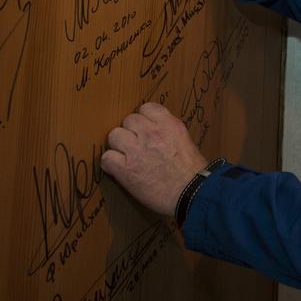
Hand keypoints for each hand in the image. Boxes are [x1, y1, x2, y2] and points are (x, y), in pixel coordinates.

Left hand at [101, 102, 208, 216]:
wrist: (191, 193)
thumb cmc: (193, 173)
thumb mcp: (185, 141)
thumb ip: (168, 132)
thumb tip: (156, 132)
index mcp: (169, 124)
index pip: (146, 107)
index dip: (144, 119)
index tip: (146, 129)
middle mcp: (151, 133)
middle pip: (129, 120)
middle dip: (132, 132)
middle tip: (137, 145)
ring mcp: (136, 150)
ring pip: (114, 135)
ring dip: (119, 145)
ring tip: (127, 156)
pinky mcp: (125, 169)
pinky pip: (107, 158)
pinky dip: (111, 164)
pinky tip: (119, 170)